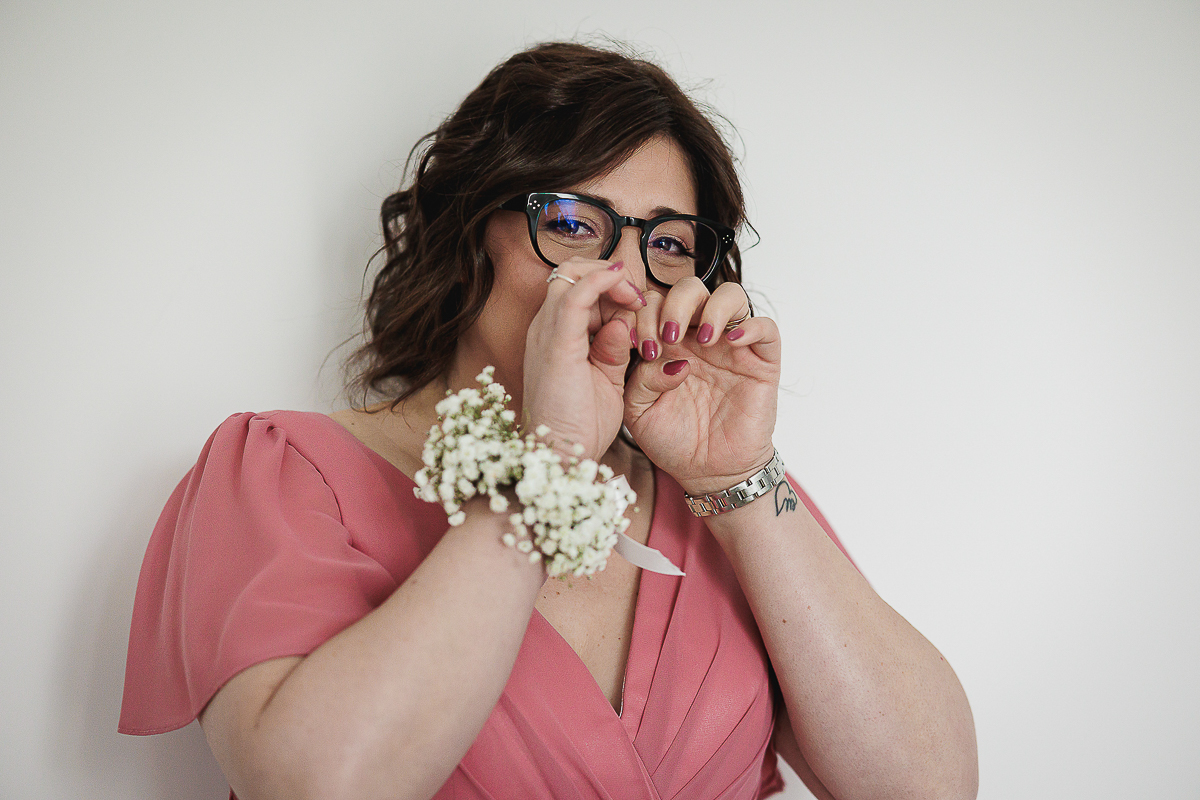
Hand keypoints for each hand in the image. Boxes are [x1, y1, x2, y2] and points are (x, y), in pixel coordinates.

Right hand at [521, 258, 645, 460]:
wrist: (562, 457)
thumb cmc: (580, 426)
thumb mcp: (606, 381)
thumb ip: (614, 351)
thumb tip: (626, 325)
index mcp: (554, 336)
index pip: (578, 290)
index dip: (611, 290)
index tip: (638, 308)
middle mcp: (544, 327)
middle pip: (573, 274)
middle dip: (610, 277)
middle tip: (638, 299)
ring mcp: (547, 331)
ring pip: (573, 273)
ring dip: (610, 277)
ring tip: (635, 298)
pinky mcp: (557, 342)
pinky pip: (577, 293)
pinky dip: (603, 281)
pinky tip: (628, 290)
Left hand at [623, 279, 780, 493]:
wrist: (706, 472)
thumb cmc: (671, 439)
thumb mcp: (638, 410)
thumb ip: (637, 377)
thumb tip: (661, 354)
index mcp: (666, 341)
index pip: (654, 302)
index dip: (642, 313)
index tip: (636, 345)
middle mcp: (698, 336)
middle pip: (690, 289)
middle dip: (673, 305)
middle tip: (665, 338)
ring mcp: (732, 346)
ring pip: (730, 295)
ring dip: (712, 309)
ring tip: (702, 339)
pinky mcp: (761, 362)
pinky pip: (766, 328)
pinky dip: (751, 326)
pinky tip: (732, 342)